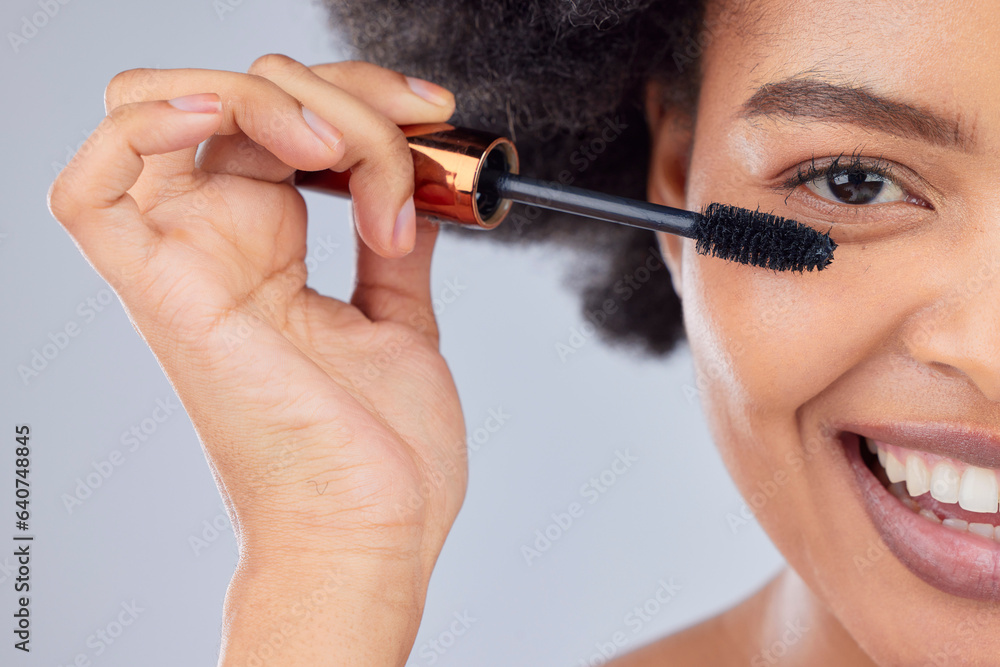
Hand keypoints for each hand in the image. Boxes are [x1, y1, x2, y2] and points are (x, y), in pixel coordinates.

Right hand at [48, 54, 467, 664]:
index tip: (434, 114)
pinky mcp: (167, 299)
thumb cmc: (382, 457)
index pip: (279, 124)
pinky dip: (143, 128)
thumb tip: (412, 187)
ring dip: (273, 97)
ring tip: (345, 150)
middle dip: (341, 91)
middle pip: (239, 100)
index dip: (357, 96)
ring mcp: (185, 269)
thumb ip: (392, 250)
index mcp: (265, 256)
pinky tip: (220, 114)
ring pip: (172, 112)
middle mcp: (216, 250)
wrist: (371, 533)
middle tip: (415, 128)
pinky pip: (92, 194)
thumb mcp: (399, 323)